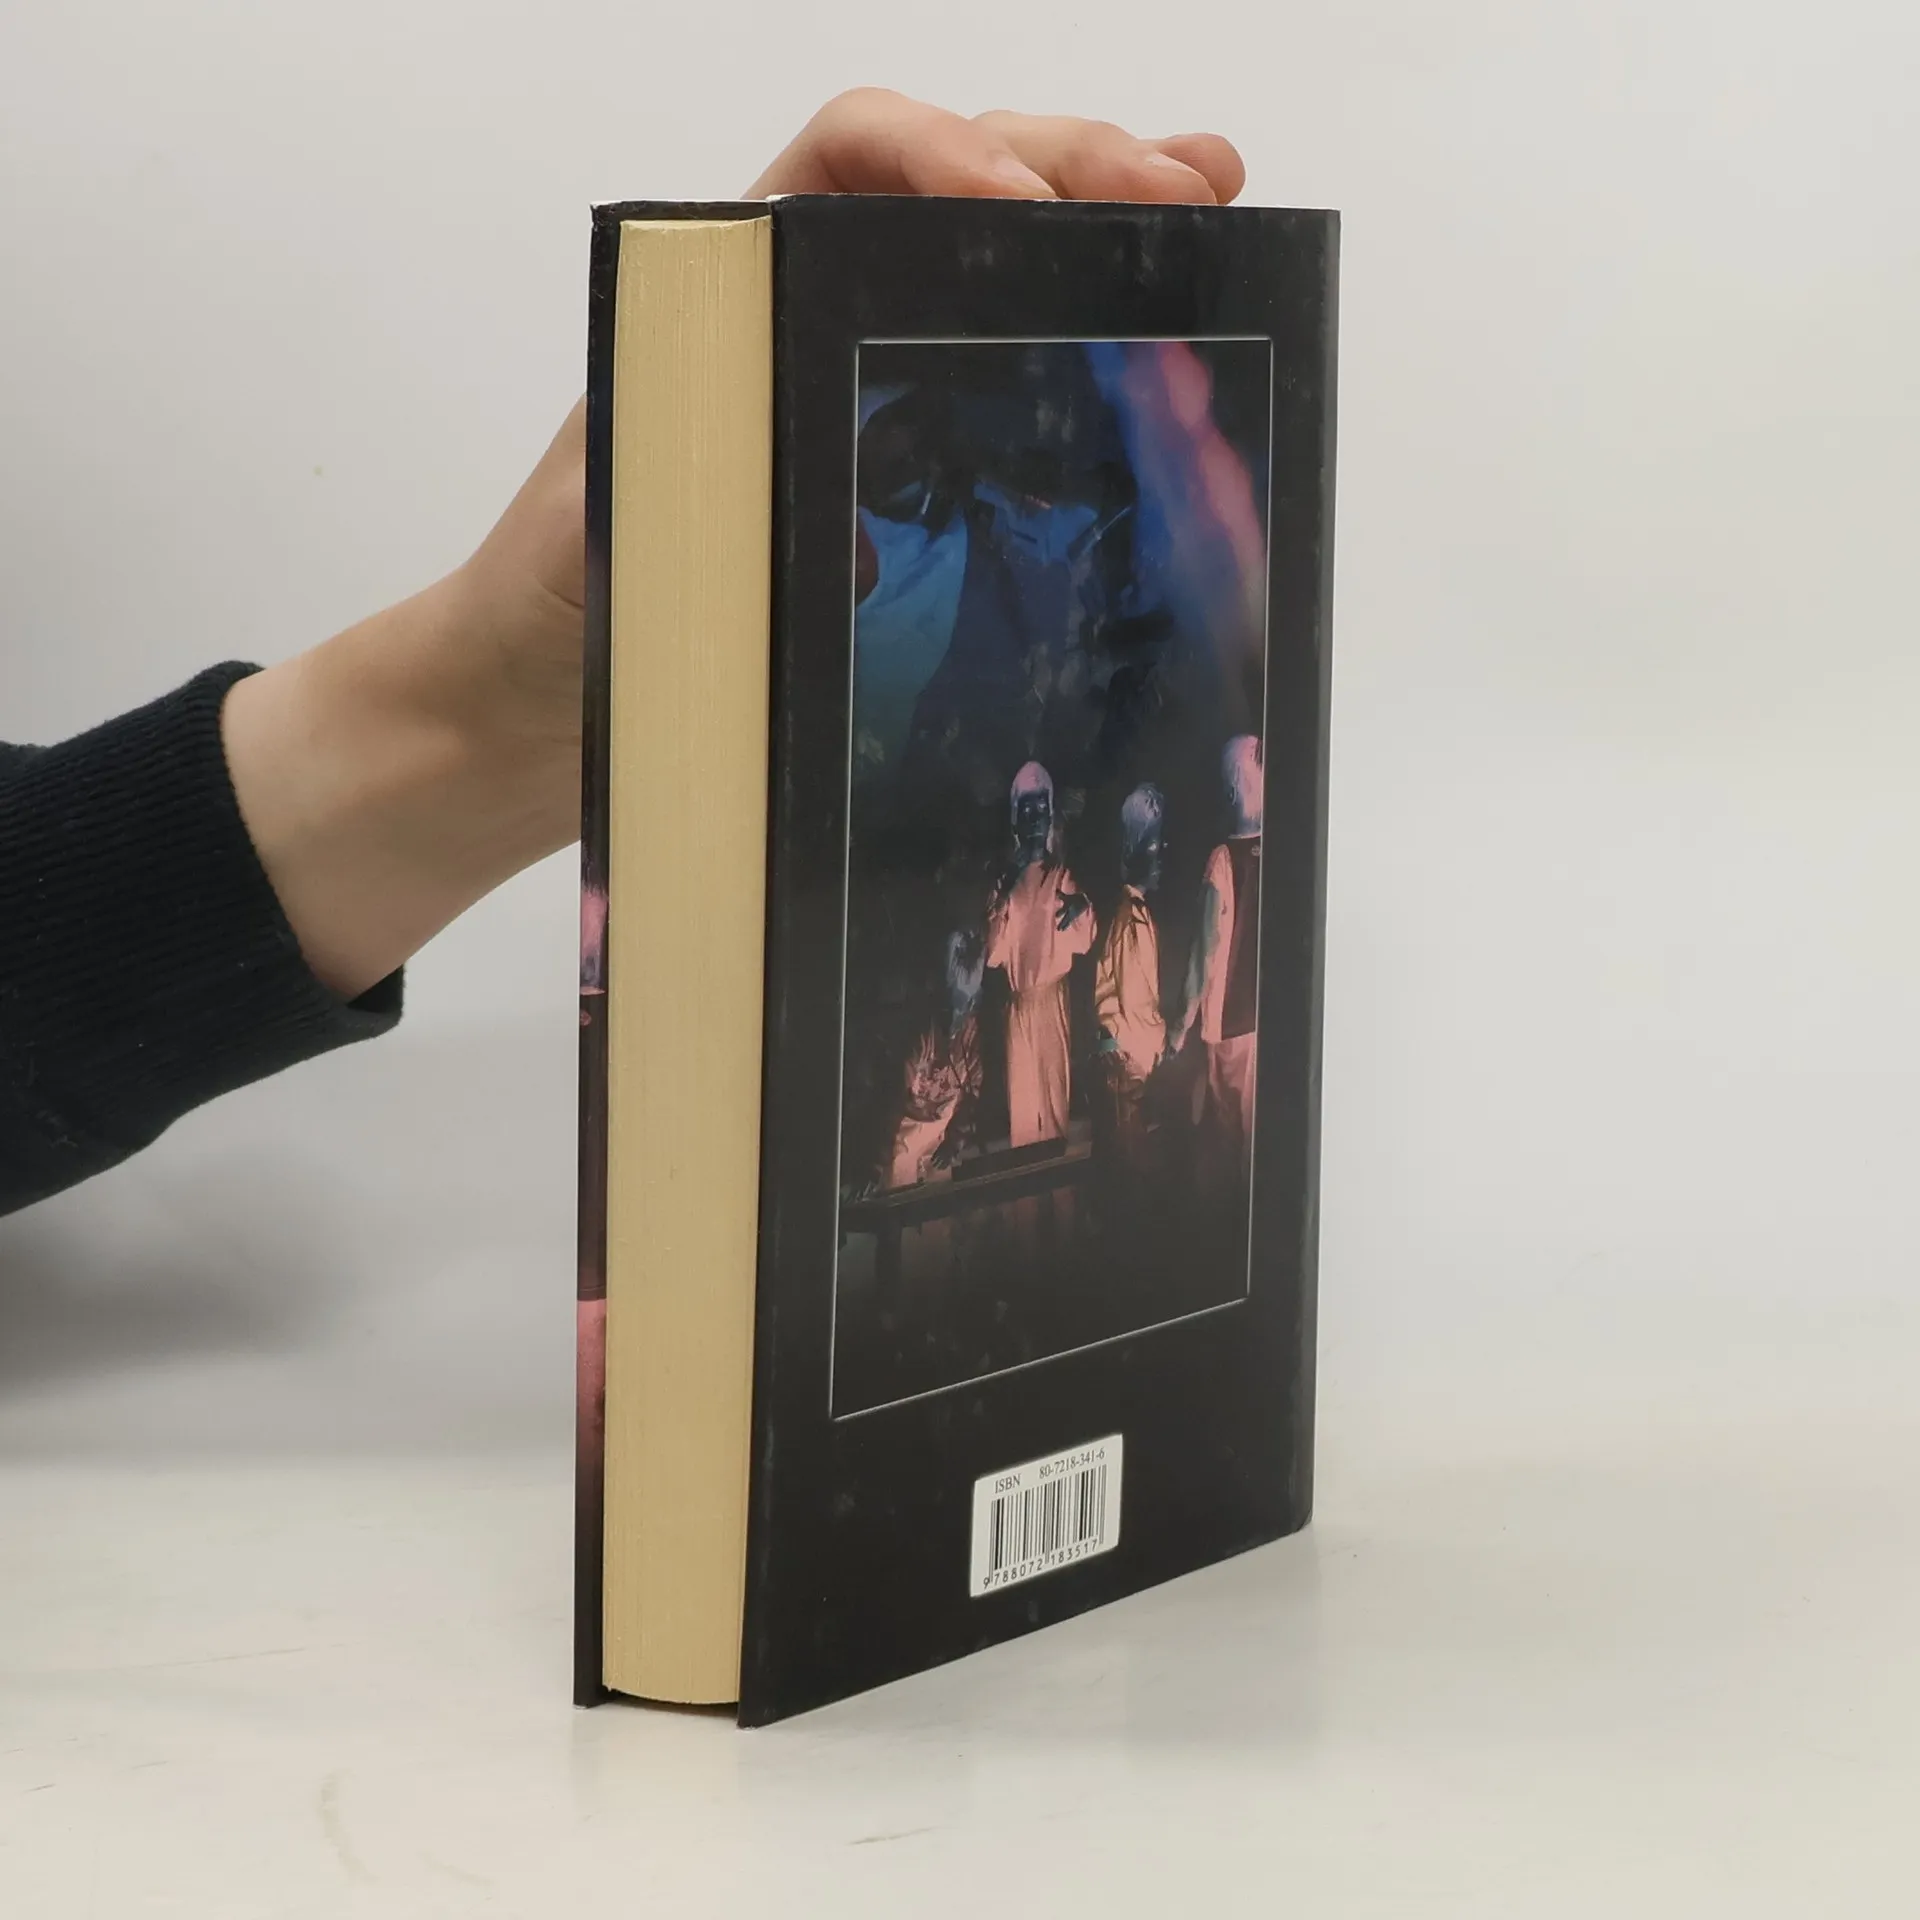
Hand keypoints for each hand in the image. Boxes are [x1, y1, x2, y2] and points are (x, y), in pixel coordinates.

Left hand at [224, 93, 1242, 1000]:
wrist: (520, 705)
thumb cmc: (545, 616)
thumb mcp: (615, 545)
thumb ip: (710, 517)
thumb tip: (861, 547)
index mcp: (723, 295)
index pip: (841, 159)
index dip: (938, 152)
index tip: (1016, 206)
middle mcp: (794, 317)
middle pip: (945, 181)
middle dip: (1071, 161)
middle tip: (1187, 189)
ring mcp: (845, 386)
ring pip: (981, 257)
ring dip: (1097, 214)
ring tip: (1209, 200)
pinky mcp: (883, 471)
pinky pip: (986, 376)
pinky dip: (1071, 334)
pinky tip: (1151, 323)